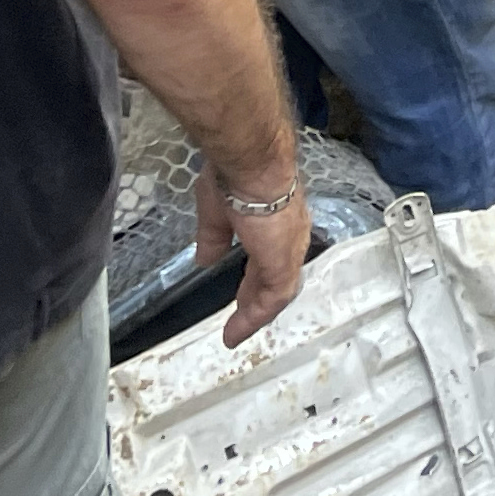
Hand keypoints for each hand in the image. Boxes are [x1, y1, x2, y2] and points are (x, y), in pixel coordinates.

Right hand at [197, 162, 313, 347]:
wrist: (252, 164)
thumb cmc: (235, 177)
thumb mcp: (217, 212)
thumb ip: (214, 238)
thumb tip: (205, 260)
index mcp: (276, 221)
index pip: (268, 255)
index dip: (254, 275)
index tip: (240, 291)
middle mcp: (290, 236)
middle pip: (275, 274)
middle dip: (255, 295)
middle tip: (240, 315)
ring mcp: (289, 250)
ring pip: (277, 290)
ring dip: (255, 311)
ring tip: (236, 330)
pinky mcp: (283, 263)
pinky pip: (273, 298)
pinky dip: (255, 316)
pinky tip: (237, 331)